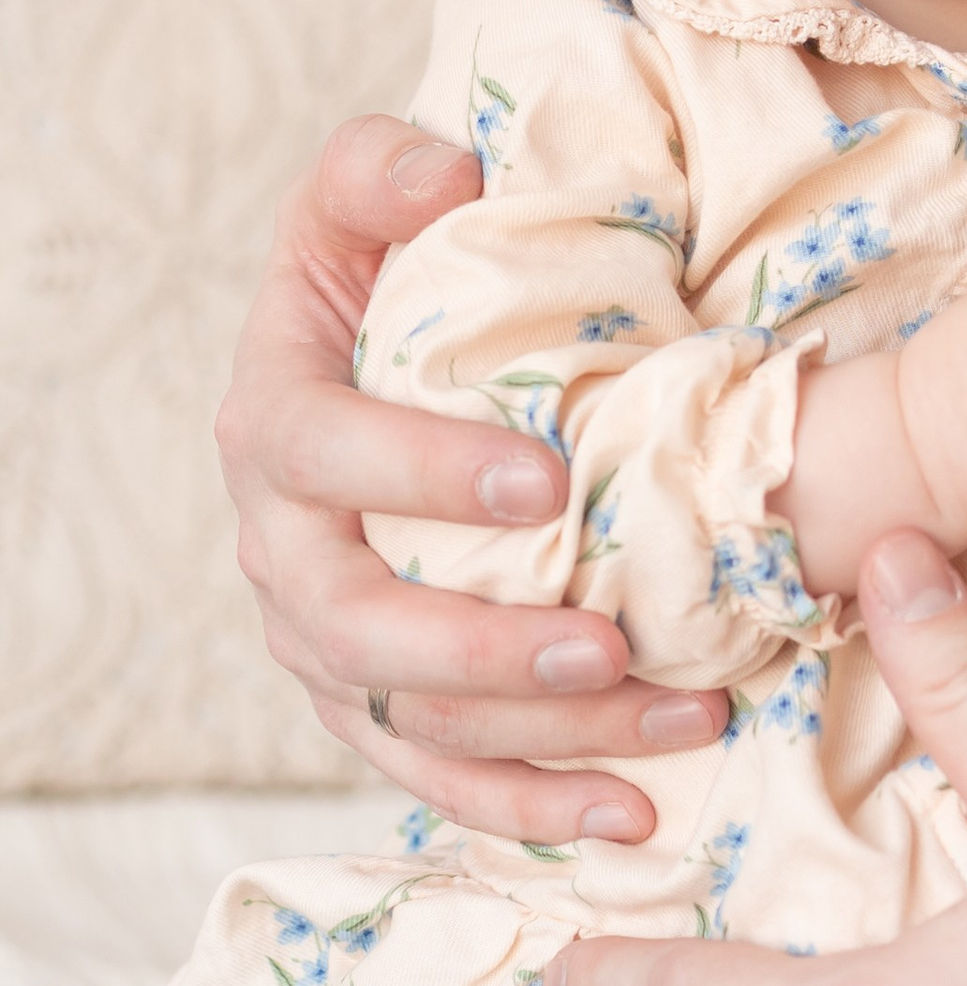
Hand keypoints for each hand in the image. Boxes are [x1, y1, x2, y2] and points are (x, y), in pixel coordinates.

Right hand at [218, 117, 727, 839]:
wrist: (386, 357)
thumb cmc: (393, 271)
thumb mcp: (368, 194)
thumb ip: (382, 167)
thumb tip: (442, 173)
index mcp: (274, 422)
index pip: (323, 455)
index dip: (420, 474)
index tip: (546, 482)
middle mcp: (282, 549)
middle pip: (356, 627)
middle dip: (484, 649)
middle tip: (609, 643)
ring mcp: (324, 644)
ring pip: (413, 720)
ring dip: (541, 736)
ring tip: (674, 722)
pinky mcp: (378, 708)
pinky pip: (442, 778)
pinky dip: (531, 808)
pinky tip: (635, 819)